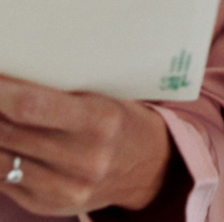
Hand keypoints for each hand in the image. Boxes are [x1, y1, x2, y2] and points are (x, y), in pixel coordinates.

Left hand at [0, 75, 172, 215]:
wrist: (145, 166)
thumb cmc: (120, 121)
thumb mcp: (104, 100)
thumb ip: (61, 95)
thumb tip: (11, 81)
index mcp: (101, 121)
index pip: (33, 106)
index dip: (1, 91)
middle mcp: (84, 158)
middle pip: (11, 132)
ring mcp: (65, 187)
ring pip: (1, 160)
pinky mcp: (47, 205)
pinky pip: (4, 181)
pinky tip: (0, 142)